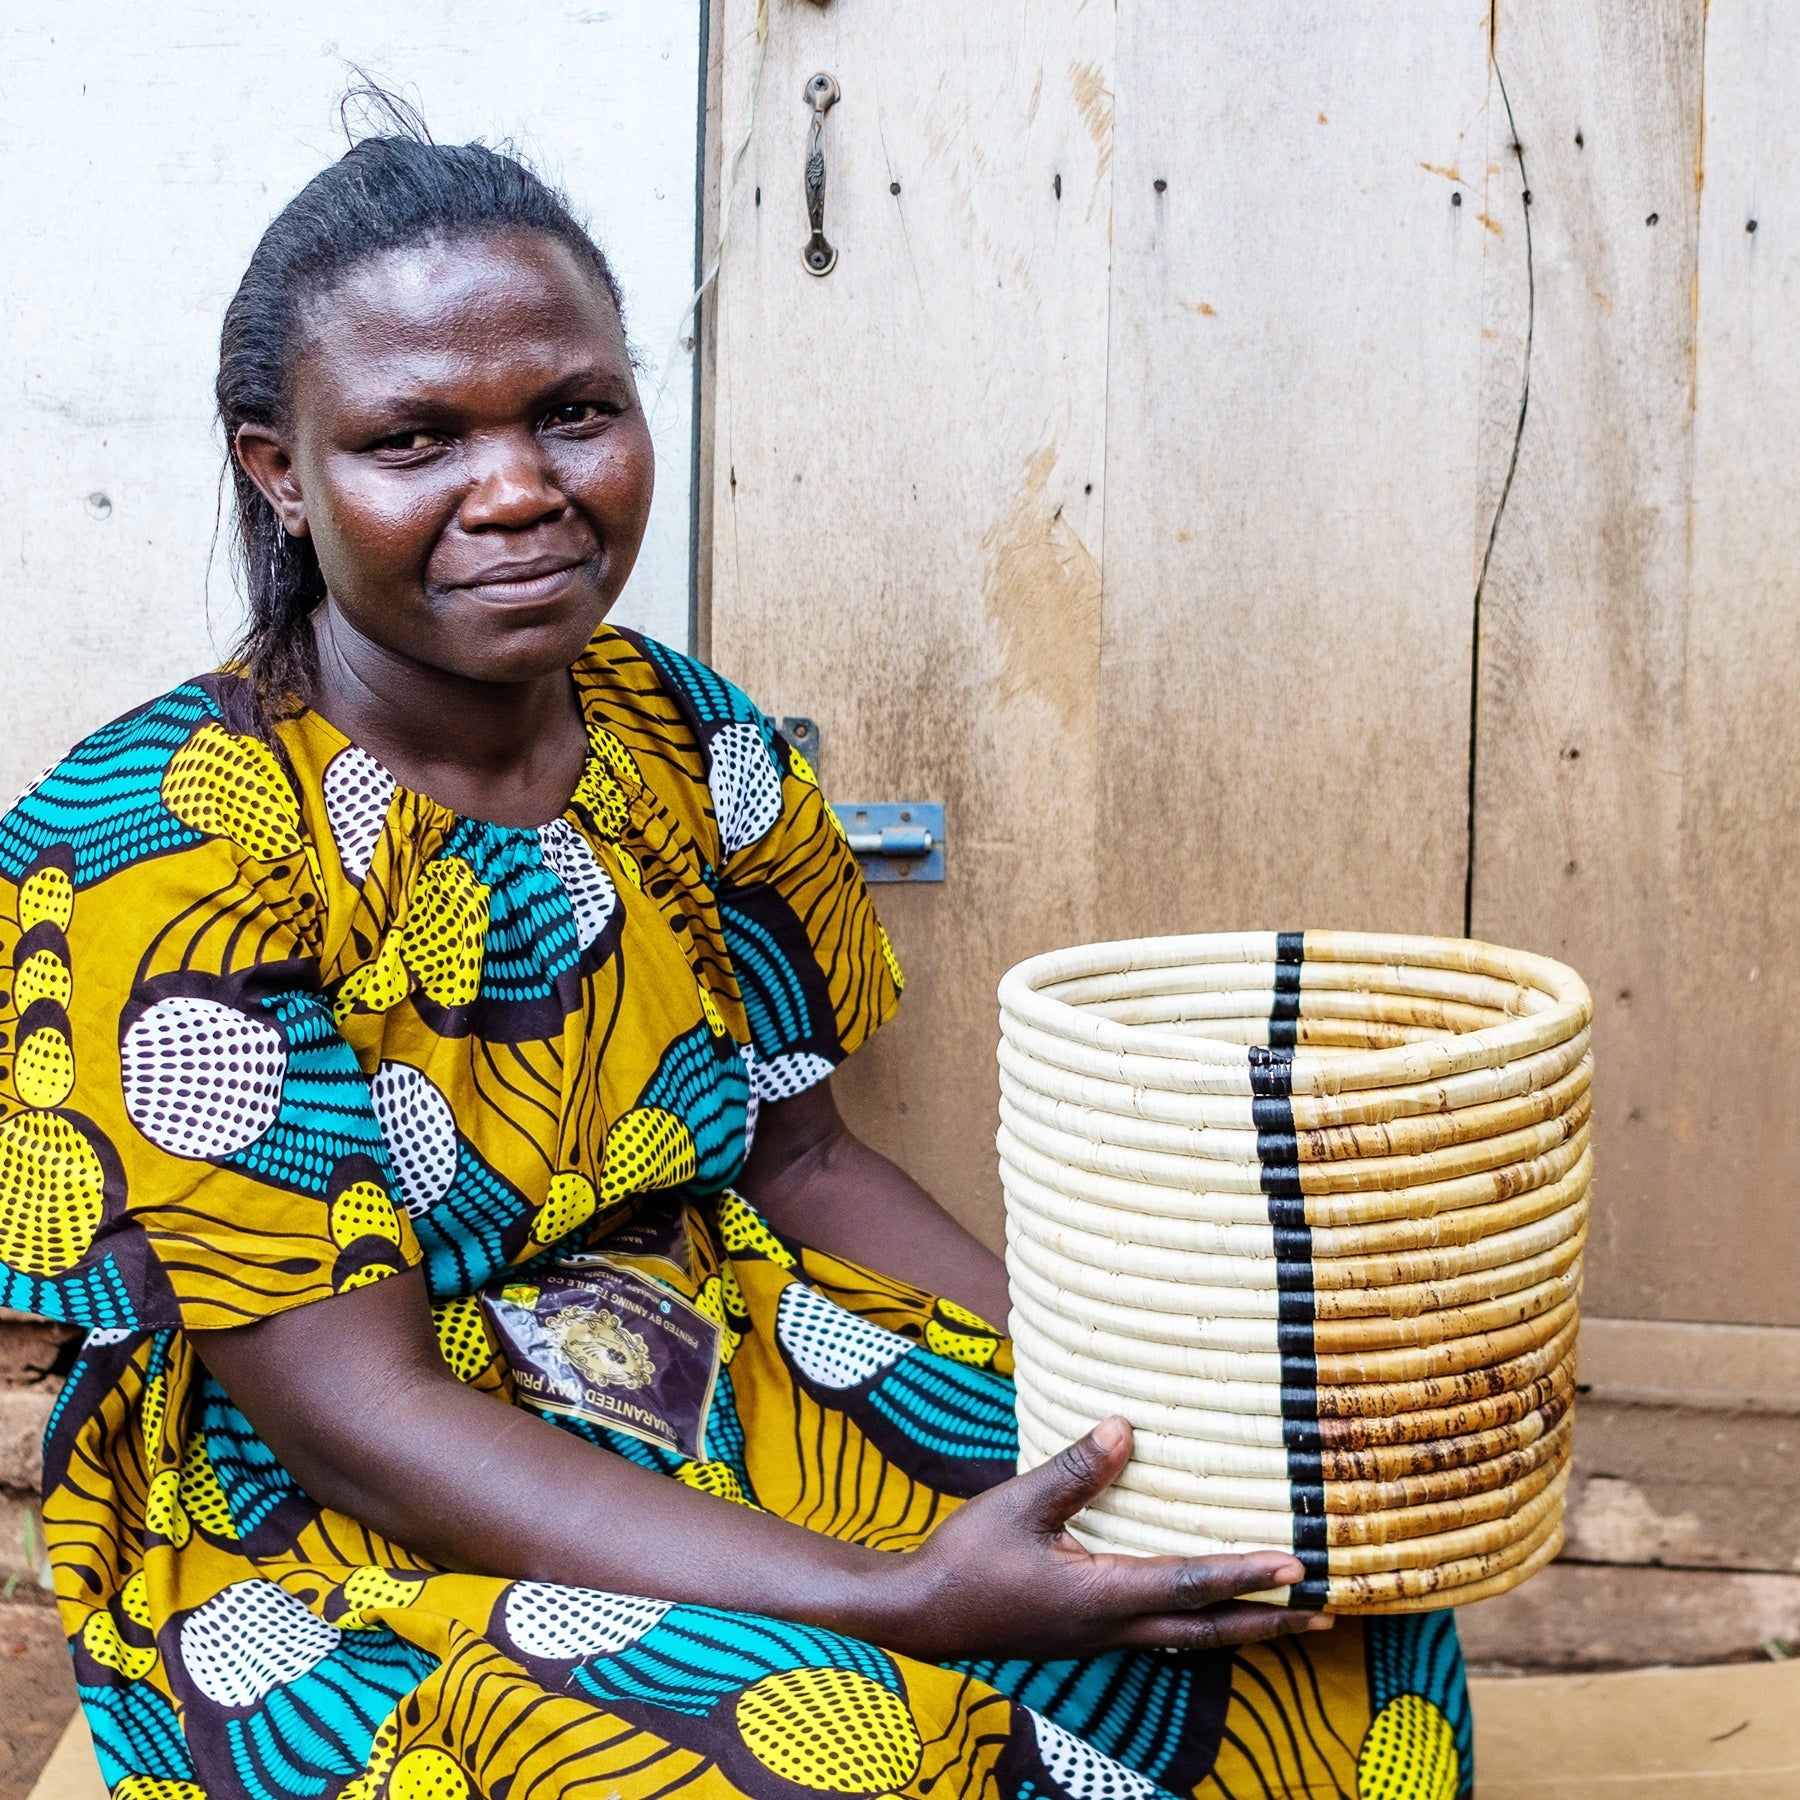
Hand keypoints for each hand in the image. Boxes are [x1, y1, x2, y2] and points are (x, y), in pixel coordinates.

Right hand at [878, 1417, 1332, 1661]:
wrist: (926, 1615)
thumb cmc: (968, 1558)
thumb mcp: (1018, 1504)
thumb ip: (1074, 1471)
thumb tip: (1125, 1428)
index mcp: (1100, 1596)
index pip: (1189, 1585)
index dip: (1245, 1574)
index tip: (1296, 1567)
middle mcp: (1113, 1627)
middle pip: (1208, 1632)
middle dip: (1269, 1623)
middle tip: (1326, 1614)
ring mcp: (1103, 1638)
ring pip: (1190, 1641)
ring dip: (1242, 1628)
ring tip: (1288, 1618)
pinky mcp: (1090, 1635)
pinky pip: (1163, 1636)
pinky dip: (1202, 1627)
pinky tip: (1208, 1614)